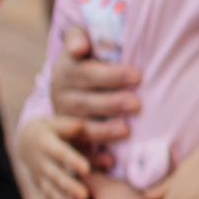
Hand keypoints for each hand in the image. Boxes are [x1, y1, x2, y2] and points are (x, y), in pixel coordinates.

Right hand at [15, 116, 93, 198]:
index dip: (72, 160)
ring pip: (50, 190)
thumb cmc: (62, 131)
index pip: (60, 152)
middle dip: (68, 186)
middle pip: (55, 175)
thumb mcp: (74, 126)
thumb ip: (97, 131)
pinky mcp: (41, 186)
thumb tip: (125, 130)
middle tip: (84, 196)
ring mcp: (39, 176)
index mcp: (47, 142)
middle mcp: (40, 161)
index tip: (85, 169)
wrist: (30, 140)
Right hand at [48, 26, 139, 157]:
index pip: (86, 73)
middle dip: (112, 103)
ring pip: (81, 127)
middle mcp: (60, 96)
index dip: (111, 75)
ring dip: (103, 131)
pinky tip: (109, 161)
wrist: (69, 85)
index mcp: (65, 71)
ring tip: (125, 130)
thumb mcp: (79, 42)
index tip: (138, 76)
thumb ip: (77, 37)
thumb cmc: (88, 57)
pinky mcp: (68, 138)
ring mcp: (63, 118)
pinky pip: (79, 149)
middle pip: (85, 102)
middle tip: (137, 104)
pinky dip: (93, 157)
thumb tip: (78, 47)